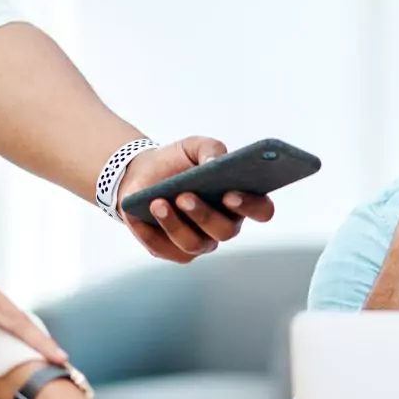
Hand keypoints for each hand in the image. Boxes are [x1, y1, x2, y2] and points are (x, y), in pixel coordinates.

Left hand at [117, 137, 276, 262]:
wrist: (143, 175)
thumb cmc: (178, 162)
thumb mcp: (195, 146)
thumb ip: (211, 149)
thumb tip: (215, 163)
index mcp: (241, 200)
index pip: (261, 210)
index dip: (251, 206)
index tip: (231, 194)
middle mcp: (226, 225)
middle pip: (226, 230)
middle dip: (205, 215)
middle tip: (185, 196)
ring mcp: (202, 241)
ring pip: (195, 244)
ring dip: (175, 225)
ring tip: (158, 203)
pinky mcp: (173, 251)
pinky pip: (164, 250)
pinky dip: (149, 233)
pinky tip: (137, 217)